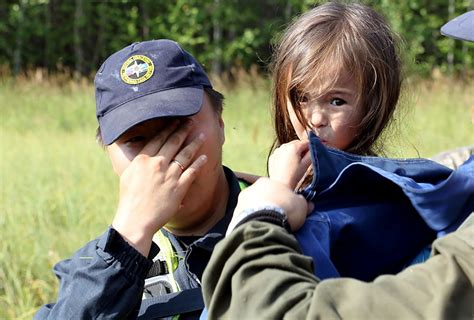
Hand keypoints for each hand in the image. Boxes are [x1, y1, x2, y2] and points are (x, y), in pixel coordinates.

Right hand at [112, 121, 206, 255]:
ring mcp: (169, 175)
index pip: (159, 138)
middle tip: (191, 122)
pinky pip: (192, 171)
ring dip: (194, 143)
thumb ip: (139, 163)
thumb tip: (146, 155)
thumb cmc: (129, 199)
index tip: (176, 120)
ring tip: (201, 136)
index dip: (169, 128)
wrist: (136, 219)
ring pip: (185, 154)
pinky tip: (204, 157)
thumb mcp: (128, 175)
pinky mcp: (179, 187)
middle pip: (173, 142)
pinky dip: (199, 163)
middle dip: (183, 130)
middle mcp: (157, 164)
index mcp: (143, 159)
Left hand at [233, 177, 311, 231]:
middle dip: (268, 206)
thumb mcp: (300, 205)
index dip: (282, 198)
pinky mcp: (234, 216)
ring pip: (252, 208)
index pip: (275, 188)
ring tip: (267, 227)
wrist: (263, 223)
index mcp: (266, 181)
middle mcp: (251, 188)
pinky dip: (251, 225)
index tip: (287, 209)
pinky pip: (245, 220)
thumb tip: (308, 204)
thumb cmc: (284, 209)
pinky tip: (258, 232)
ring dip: (258, 215)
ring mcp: (240, 202)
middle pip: (262, 197)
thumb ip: (303, 202)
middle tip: (276, 219)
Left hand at [268, 140, 311, 189]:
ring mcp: (277, 151)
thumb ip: (312, 154)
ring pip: (288, 148)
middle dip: (301, 149)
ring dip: (293, 152)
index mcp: (293, 147)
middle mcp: (284, 146)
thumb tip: (314, 148)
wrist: (280, 185)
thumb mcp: (306, 164)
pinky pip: (281, 153)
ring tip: (294, 164)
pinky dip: (285, 156)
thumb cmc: (294, 176)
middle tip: (304, 160)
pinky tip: (287, 166)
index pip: (306, 142)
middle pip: (297, 144)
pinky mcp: (272, 157)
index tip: (312, 154)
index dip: (311, 147)